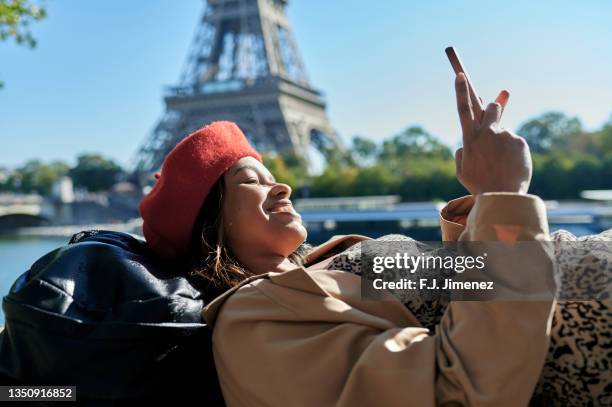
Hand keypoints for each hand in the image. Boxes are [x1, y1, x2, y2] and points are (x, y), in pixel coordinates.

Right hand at [454, 73, 531, 194]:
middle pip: (492, 108)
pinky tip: (512, 167)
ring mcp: (504, 136)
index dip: (461, 91)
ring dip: (503, 141)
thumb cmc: (480, 185)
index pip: (463, 108)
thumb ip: (461, 153)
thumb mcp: (462, 170)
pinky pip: (516, 143)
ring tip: (503, 162)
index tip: (461, 76)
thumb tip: (465, 143)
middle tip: (497, 111)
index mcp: (470, 138)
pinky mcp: (519, 142)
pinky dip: (514, 154)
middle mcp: (487, 133)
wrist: (502, 196)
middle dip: (495, 107)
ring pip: (504, 131)